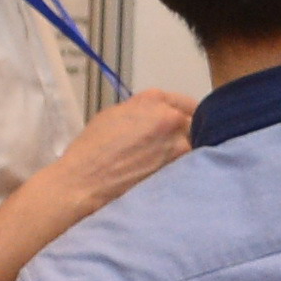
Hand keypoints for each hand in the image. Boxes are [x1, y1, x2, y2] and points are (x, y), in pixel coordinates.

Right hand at [44, 88, 195, 214]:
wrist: (84, 180)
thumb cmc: (92, 148)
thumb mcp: (114, 115)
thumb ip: (142, 111)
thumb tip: (157, 118)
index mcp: (154, 100)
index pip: (186, 103)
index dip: (185, 115)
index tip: (182, 124)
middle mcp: (171, 118)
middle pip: (195, 123)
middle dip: (188, 132)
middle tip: (173, 145)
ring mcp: (179, 144)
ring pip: (195, 145)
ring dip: (185, 151)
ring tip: (167, 161)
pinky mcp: (179, 169)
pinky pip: (189, 164)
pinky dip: (182, 167)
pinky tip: (167, 172)